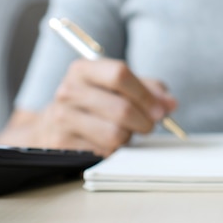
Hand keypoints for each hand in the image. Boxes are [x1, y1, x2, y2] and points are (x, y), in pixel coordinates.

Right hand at [0, 59, 176, 156]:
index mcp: (83, 70)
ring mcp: (62, 118)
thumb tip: (170, 104)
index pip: (120, 74)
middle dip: (145, 121)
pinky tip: (108, 143)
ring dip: (129, 137)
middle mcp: (68, 91)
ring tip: (125, 132)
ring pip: (115, 133)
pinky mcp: (63, 144)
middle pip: (122, 108)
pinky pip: (104, 152)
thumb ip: (149, 90)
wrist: (53, 125)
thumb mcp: (118, 87)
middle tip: (148, 126)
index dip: (146, 94)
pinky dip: (114, 150)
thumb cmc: (95, 102)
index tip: (161, 110)